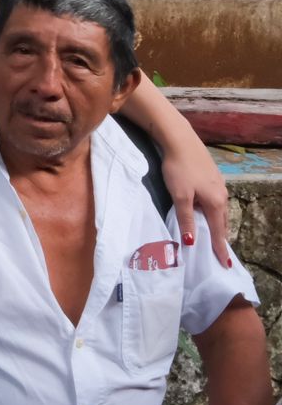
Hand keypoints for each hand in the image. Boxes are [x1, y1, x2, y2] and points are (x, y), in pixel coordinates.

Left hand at [160, 137, 232, 267]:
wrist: (180, 140)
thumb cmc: (179, 169)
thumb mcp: (180, 196)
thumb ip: (186, 218)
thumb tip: (192, 241)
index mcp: (215, 203)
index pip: (219, 232)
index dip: (220, 248)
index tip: (225, 264)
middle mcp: (222, 195)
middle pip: (222, 222)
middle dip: (221, 238)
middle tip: (220, 253)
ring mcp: (219, 184)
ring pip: (219, 210)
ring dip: (218, 224)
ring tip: (214, 235)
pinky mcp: (212, 176)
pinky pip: (215, 200)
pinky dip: (213, 211)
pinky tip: (206, 211)